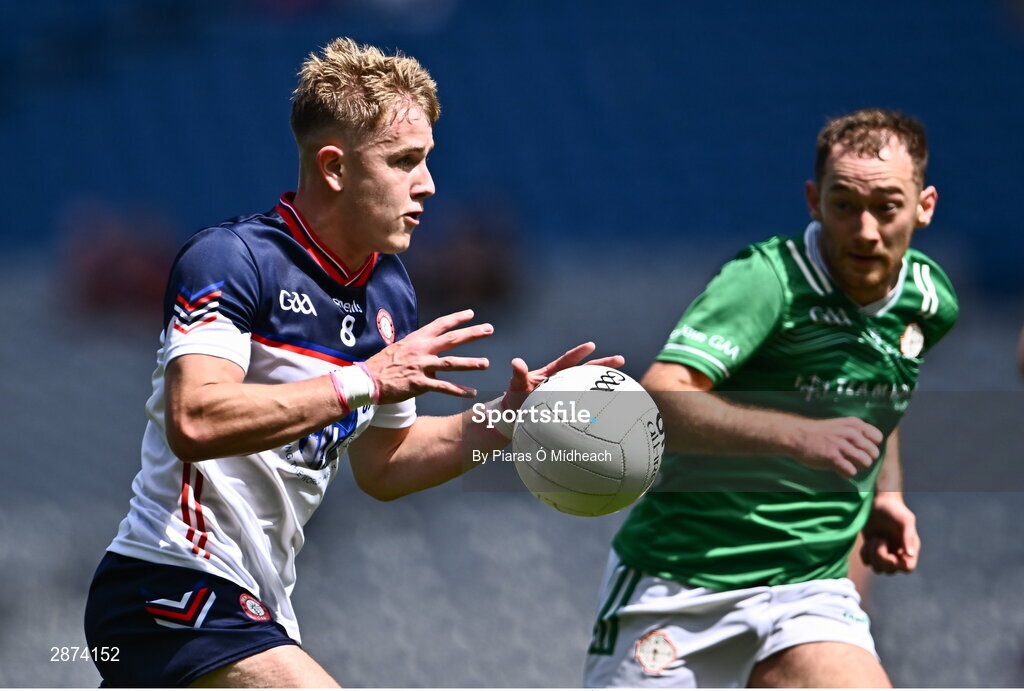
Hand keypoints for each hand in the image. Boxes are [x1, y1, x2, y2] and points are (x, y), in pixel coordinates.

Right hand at [363, 309, 492, 403]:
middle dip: (472, 333)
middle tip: (489, 329)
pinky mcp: (419, 383)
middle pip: (452, 339)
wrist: (367, 380)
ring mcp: (421, 366)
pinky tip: (472, 393)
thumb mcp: (399, 348)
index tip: (471, 314)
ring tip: (486, 363)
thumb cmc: (382, 365)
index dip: (457, 318)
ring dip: (470, 363)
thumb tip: (427, 350)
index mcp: (416, 339)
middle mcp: (421, 350)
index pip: (440, 324)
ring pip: (451, 363)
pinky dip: (458, 390)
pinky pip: (443, 387)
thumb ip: (416, 348)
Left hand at [501, 342, 624, 409]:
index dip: (579, 353)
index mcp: (552, 373)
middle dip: (603, 365)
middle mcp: (563, 381)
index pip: (567, 361)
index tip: (591, 346)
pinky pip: (585, 405)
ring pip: (589, 386)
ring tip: (624, 383)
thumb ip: (518, 374)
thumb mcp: (516, 385)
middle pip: (586, 370)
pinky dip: (598, 405)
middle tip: (621, 360)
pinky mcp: (569, 407)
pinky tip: (614, 408)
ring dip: (605, 384)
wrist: (515, 416)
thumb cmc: (515, 398)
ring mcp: (567, 394)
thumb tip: (516, 362)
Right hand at [785, 416, 882, 478]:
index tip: (858, 448)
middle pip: (873, 453)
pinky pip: (851, 472)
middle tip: (851, 459)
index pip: (877, 438)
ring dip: (857, 467)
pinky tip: (837, 469)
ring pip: (865, 463)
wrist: (796, 435)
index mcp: (854, 424)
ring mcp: (842, 445)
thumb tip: (872, 450)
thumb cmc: (819, 433)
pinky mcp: (833, 458)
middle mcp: (850, 433)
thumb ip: (856, 433)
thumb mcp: (840, 426)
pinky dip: (845, 473)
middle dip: (865, 459)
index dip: (870, 446)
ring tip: (845, 464)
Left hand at [860, 494, 919, 573]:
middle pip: (890, 571)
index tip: (892, 555)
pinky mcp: (870, 549)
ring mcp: (883, 552)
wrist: (877, 501)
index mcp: (909, 548)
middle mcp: (897, 553)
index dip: (900, 566)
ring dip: (873, 555)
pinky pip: (867, 562)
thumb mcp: (905, 520)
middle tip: (881, 540)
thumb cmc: (894, 509)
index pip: (908, 568)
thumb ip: (908, 536)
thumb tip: (910, 555)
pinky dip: (865, 554)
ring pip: (877, 569)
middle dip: (883, 558)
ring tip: (875, 538)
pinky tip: (868, 541)